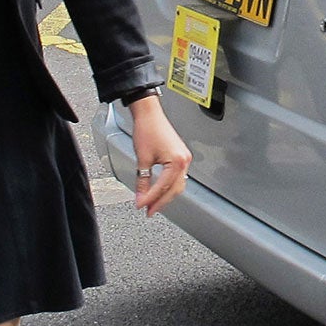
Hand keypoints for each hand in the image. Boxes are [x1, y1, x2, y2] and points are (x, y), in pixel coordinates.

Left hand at [128, 93, 192, 214]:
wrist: (149, 114)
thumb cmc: (147, 130)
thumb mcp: (142, 159)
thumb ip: (143, 181)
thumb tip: (141, 196)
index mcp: (177, 162)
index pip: (163, 187)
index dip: (151, 199)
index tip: (141, 206)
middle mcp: (184, 161)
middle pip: (174, 189)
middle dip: (160, 201)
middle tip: (148, 210)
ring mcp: (184, 158)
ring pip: (177, 185)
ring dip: (165, 195)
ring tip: (153, 203)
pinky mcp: (181, 156)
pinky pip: (177, 176)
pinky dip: (168, 186)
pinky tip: (160, 190)